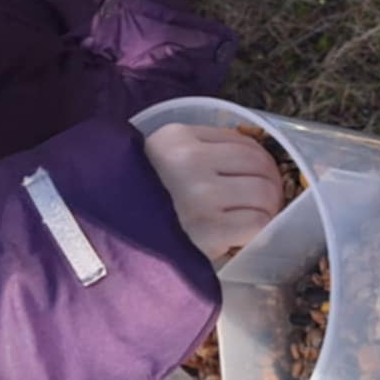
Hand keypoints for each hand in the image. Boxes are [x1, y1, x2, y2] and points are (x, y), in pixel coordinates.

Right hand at [144, 124, 283, 261]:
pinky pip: (257, 223)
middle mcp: (189, 161)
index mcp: (176, 138)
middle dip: (269, 184)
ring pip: (264, 193)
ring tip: (254, 219)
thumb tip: (251, 160)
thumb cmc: (137, 202)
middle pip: (259, 164)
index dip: (258, 162)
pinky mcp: (208, 230)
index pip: (241, 141)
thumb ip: (197, 150)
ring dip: (267, 208)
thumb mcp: (158, 159)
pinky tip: (244, 235)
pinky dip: (258, 230)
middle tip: (263, 202)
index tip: (255, 178)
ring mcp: (200, 195)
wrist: (110, 241)